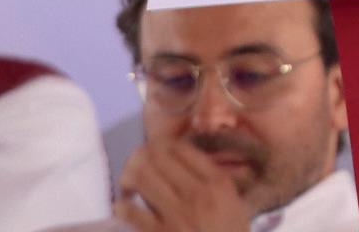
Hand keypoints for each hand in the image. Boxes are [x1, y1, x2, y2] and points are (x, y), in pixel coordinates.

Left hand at [113, 140, 252, 231]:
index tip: (157, 151)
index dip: (164, 145)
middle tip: (135, 164)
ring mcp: (176, 213)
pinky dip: (122, 207)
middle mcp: (197, 192)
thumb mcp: (236, 206)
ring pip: (143, 178)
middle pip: (159, 158)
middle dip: (142, 157)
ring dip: (129, 178)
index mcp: (218, 183)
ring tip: (127, 184)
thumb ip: (216, 185)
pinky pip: (131, 213)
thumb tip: (189, 168)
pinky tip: (122, 207)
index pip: (184, 149)